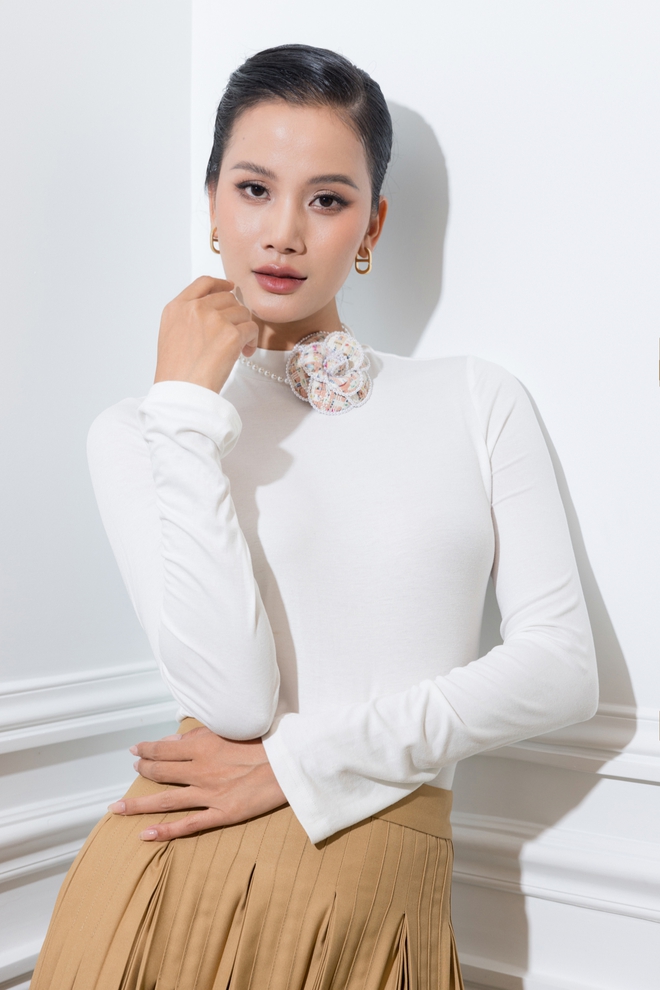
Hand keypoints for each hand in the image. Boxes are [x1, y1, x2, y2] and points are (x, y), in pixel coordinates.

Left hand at [108, 726, 286, 840]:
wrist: (288, 764)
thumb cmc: (263, 743)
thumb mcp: (228, 731)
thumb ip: (198, 736)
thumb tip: (173, 741)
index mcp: (202, 746)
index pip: (164, 749)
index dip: (146, 750)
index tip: (135, 750)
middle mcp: (199, 770)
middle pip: (161, 772)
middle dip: (142, 772)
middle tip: (133, 771)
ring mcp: (208, 794)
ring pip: (166, 800)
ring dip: (138, 805)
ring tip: (117, 809)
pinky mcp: (221, 814)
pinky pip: (187, 824)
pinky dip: (165, 830)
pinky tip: (145, 834)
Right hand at [154, 276, 258, 392]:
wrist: (181, 392)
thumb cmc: (176, 373)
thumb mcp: (171, 335)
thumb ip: (188, 318)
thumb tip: (213, 313)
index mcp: (177, 308)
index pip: (203, 283)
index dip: (220, 284)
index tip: (229, 288)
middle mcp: (195, 308)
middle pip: (228, 298)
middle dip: (235, 314)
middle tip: (235, 333)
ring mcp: (213, 319)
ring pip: (242, 312)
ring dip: (244, 328)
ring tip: (239, 347)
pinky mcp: (231, 334)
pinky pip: (252, 328)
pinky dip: (252, 340)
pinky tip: (244, 353)